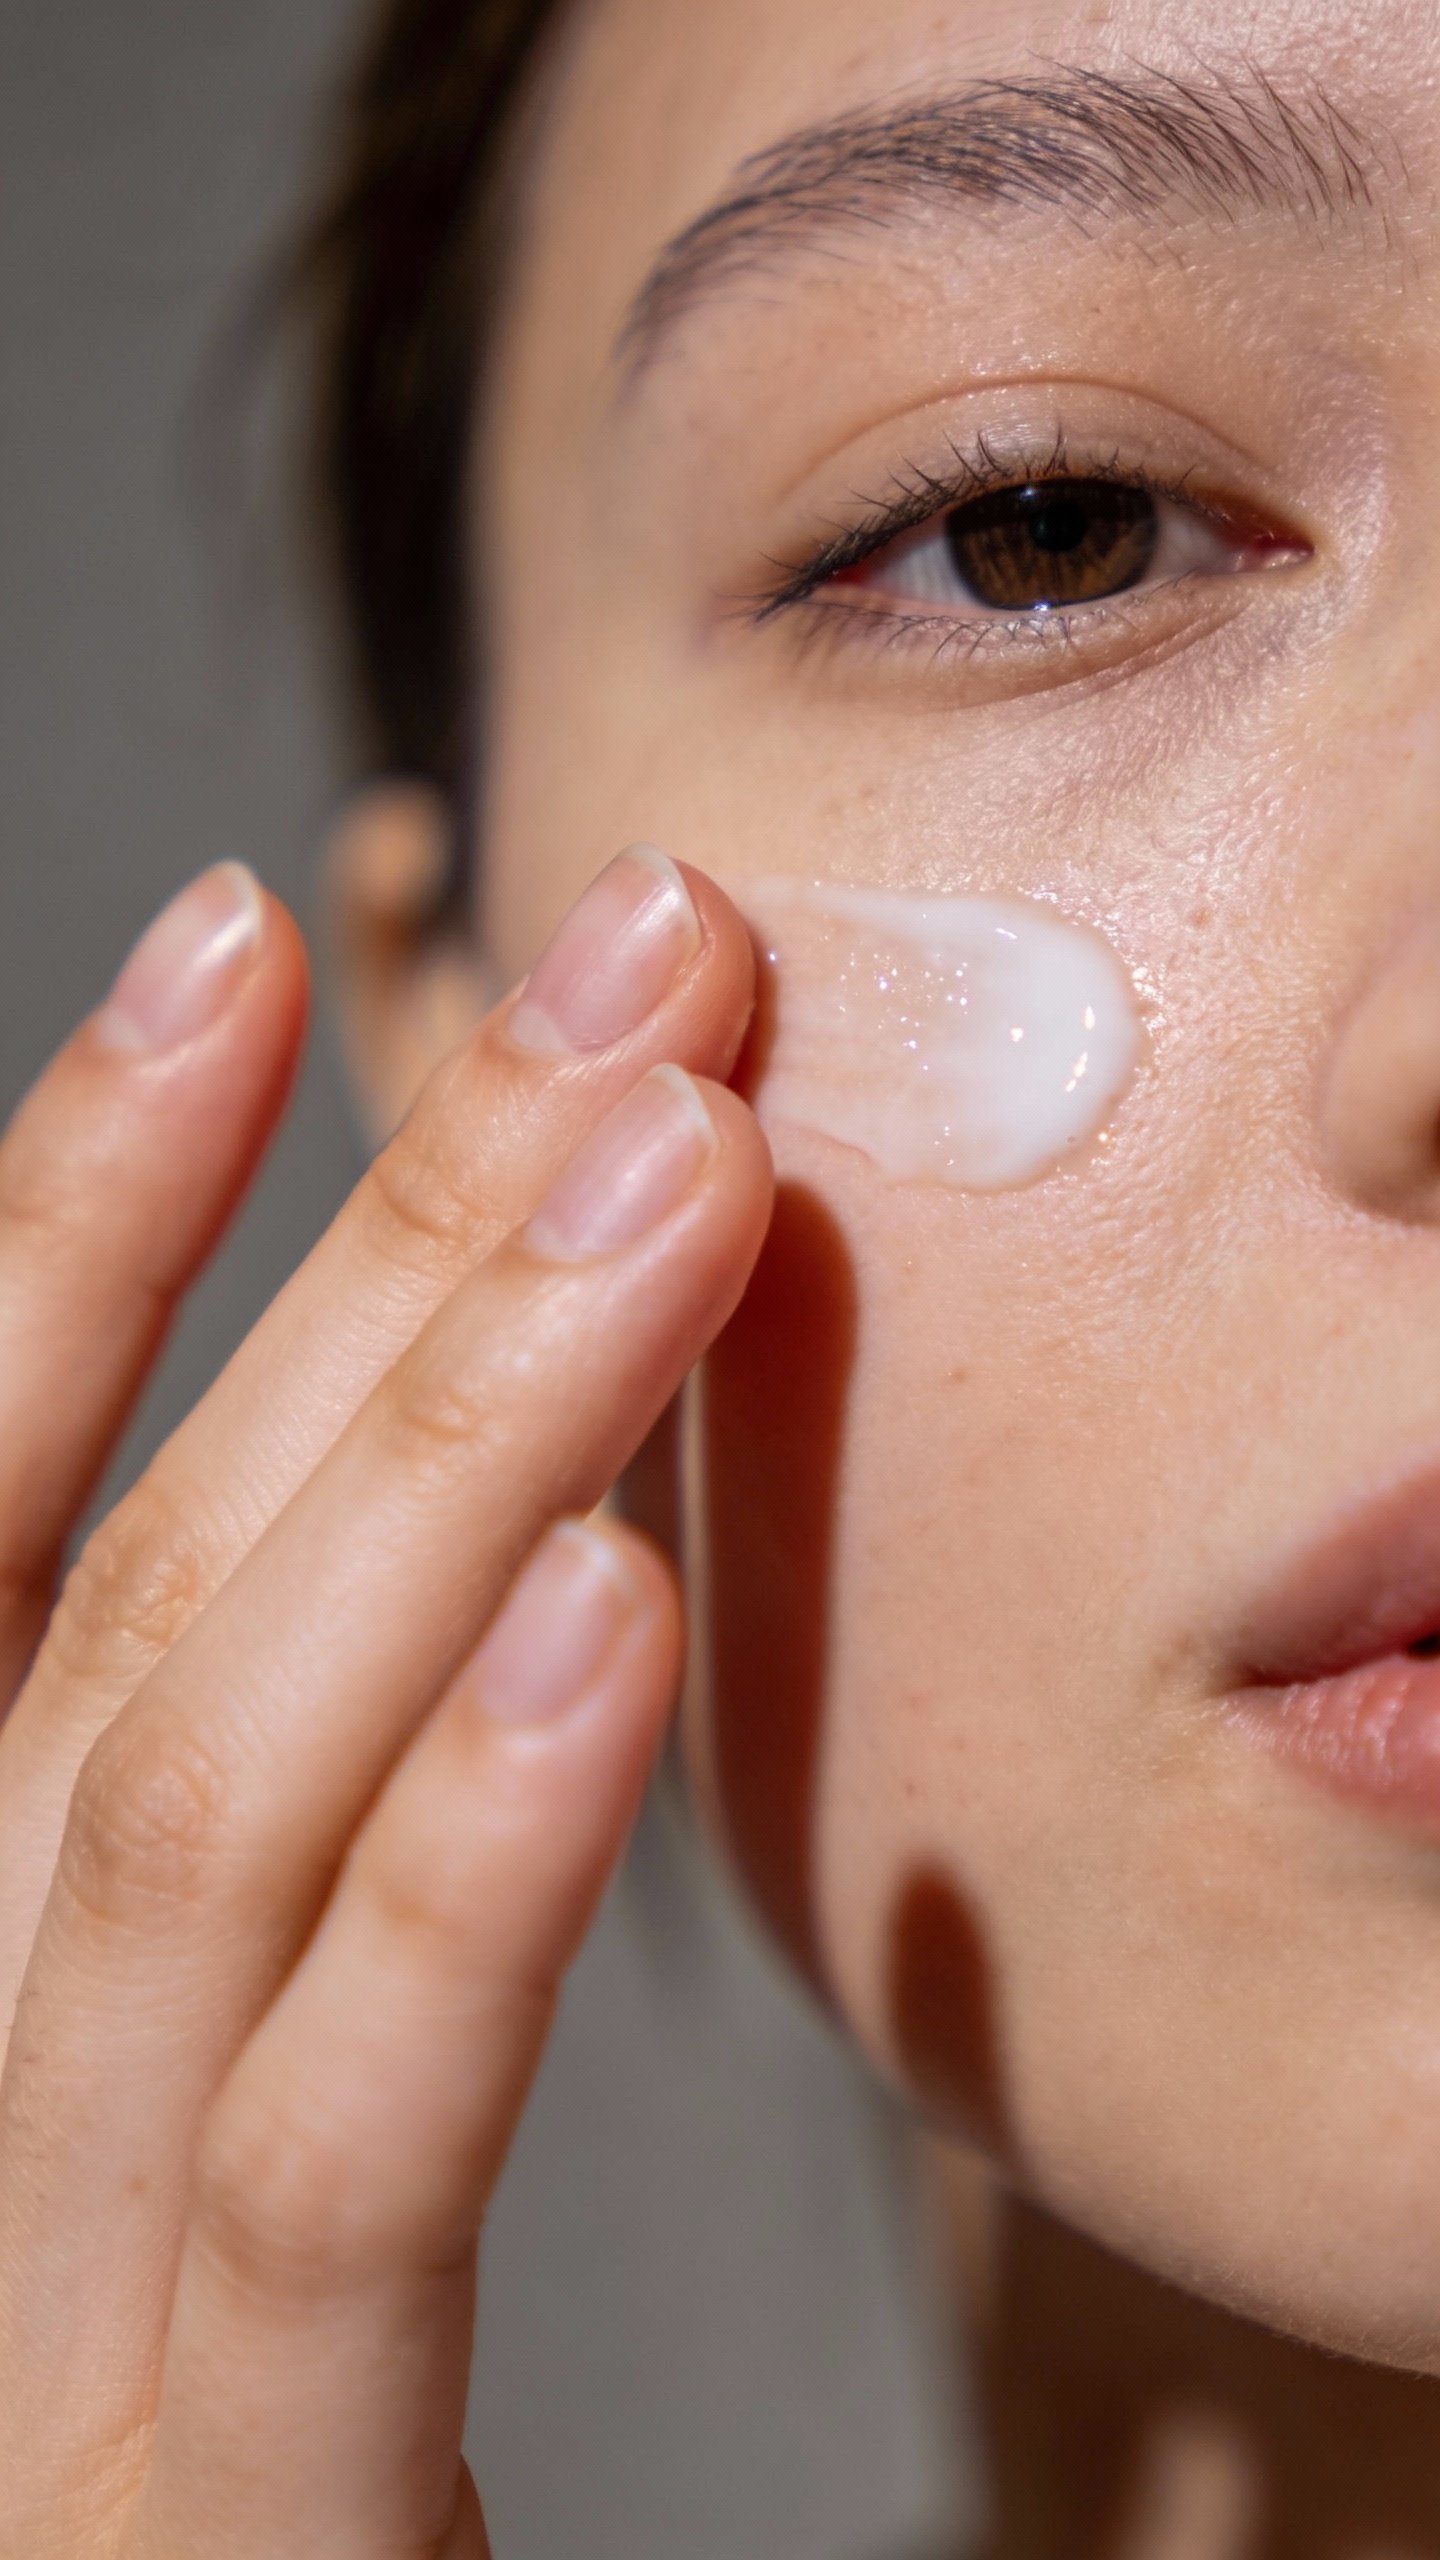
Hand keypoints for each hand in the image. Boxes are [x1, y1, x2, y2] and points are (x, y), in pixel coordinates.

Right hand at [0, 846, 769, 2555]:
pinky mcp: (205, 2541)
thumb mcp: (208, 2107)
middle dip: (378, 1255)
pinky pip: (323, 2166)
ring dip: (446, 1448)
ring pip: (200, 1809)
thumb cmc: (219, 2463)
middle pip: (137, 1607)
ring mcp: (23, 2338)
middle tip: (636, 977)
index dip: (75, 1217)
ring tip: (676, 1171)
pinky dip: (458, 1867)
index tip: (252, 937)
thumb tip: (497, 1530)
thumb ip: (291, 1856)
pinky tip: (610, 1609)